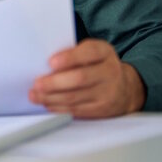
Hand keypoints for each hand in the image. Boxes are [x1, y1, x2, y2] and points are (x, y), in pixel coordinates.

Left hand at [28, 39, 144, 117]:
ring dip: (51, 97)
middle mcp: (109, 72)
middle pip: (80, 78)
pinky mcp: (102, 110)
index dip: (69, 58)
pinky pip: (77, 110)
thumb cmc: (99, 65)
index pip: (89, 53)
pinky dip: (59, 107)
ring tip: (35, 95)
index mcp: (104, 52)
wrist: (125, 88)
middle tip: (37, 83)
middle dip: (55, 82)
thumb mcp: (93, 52)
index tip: (51, 62)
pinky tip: (48, 104)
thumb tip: (46, 63)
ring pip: (75, 97)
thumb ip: (75, 53)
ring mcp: (107, 93)